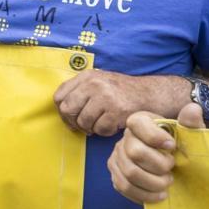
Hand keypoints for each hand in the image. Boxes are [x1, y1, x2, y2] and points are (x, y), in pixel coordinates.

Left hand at [53, 70, 185, 136]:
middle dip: (74, 122)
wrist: (149, 94)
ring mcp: (105, 96)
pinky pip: (100, 129)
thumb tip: (61, 110)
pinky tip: (113, 124)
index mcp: (86, 76)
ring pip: (83, 122)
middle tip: (85, 125)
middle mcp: (94, 84)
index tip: (72, 117)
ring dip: (91, 128)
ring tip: (102, 122)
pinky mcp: (116, 110)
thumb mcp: (98, 82)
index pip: (59, 97)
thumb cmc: (120, 92)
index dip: (63, 111)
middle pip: (67, 110)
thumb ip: (79, 91)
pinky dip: (105, 131)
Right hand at [108, 103, 203, 203]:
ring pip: (129, 174)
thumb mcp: (190, 134)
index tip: (172, 147)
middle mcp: (125, 137)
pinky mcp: (116, 173)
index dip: (155, 137)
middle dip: (158, 166)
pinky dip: (144, 195)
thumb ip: (191, 123)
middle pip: (135, 153)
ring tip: (166, 183)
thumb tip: (193, 109)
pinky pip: (124, 187)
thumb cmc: (182, 147)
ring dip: (153, 183)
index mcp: (141, 121)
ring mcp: (117, 156)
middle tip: (172, 169)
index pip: (137, 123)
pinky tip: (158, 195)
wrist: (176, 166)